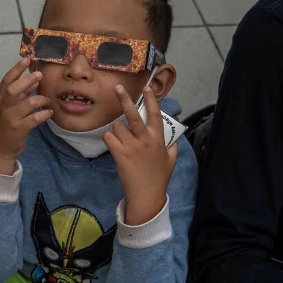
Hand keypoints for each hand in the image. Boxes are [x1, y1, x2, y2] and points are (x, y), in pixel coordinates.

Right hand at [0, 58, 51, 174]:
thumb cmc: (5, 125)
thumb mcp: (9, 108)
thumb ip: (21, 94)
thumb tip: (34, 80)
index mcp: (0, 100)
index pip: (6, 81)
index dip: (16, 69)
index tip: (26, 59)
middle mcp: (4, 107)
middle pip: (13, 89)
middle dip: (27, 80)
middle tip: (40, 75)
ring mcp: (10, 119)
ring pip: (27, 103)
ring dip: (40, 99)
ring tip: (47, 100)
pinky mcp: (19, 130)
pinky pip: (34, 119)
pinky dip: (44, 114)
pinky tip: (49, 113)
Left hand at [103, 84, 177, 225]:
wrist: (147, 194)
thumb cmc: (159, 177)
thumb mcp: (171, 160)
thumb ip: (172, 146)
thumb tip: (174, 138)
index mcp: (158, 139)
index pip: (155, 114)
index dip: (150, 99)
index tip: (146, 87)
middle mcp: (145, 139)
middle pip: (133, 114)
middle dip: (125, 99)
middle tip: (117, 88)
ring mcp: (131, 146)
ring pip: (118, 126)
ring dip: (117, 128)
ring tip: (121, 137)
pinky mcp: (120, 154)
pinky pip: (109, 137)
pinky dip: (109, 138)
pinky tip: (114, 144)